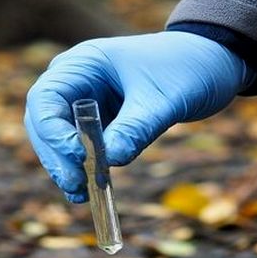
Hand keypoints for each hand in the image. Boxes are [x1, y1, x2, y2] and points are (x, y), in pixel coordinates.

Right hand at [24, 32, 253, 201]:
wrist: (212, 63)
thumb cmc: (188, 68)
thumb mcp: (164, 99)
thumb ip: (136, 127)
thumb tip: (109, 160)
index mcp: (84, 63)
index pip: (45, 97)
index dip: (52, 130)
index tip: (76, 155)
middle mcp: (76, 82)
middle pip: (44, 122)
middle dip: (55, 155)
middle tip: (75, 185)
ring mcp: (85, 103)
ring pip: (57, 140)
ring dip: (65, 167)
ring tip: (82, 194)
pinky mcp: (99, 123)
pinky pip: (79, 149)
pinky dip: (81, 169)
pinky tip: (87, 193)